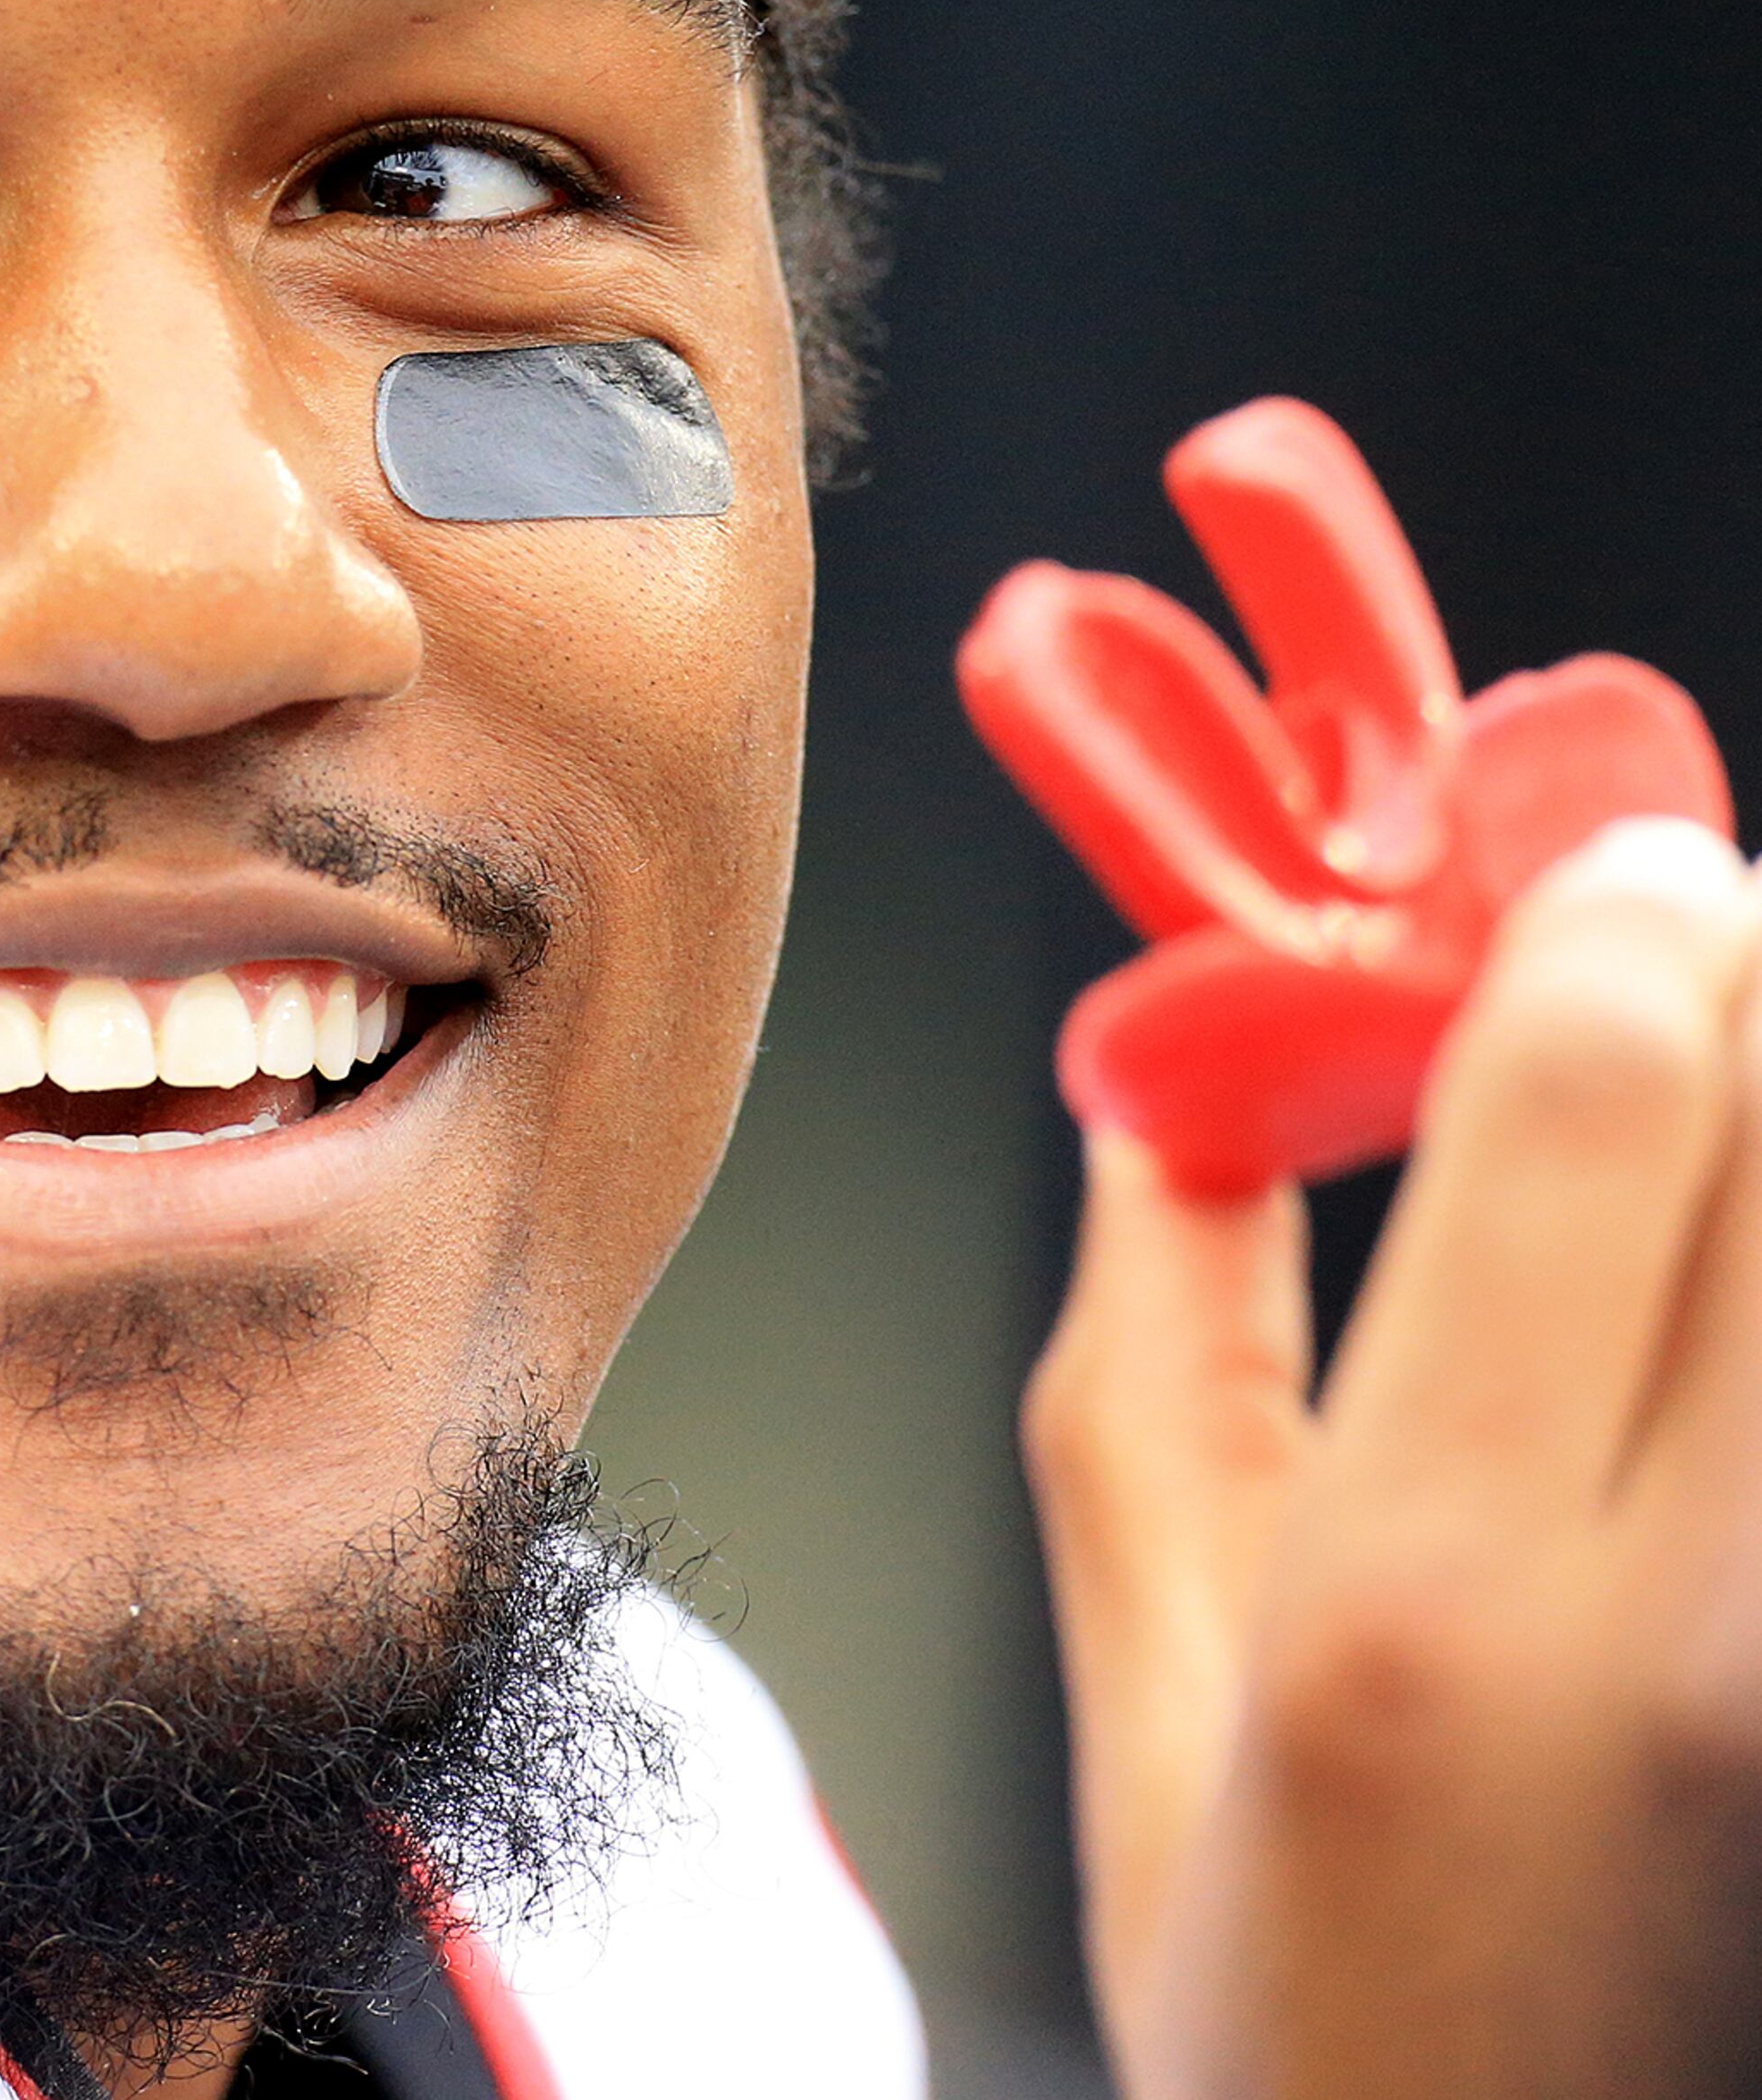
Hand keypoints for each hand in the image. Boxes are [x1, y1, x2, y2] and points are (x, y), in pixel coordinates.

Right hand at [1028, 813, 1761, 2096]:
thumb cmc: (1331, 2046)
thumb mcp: (1150, 1707)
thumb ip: (1149, 1363)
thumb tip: (1165, 1095)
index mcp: (1425, 1609)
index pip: (1600, 1086)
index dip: (1592, 906)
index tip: (1558, 871)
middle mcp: (1714, 1631)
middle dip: (1726, 971)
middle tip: (1645, 985)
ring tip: (1693, 1167)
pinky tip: (1718, 1316)